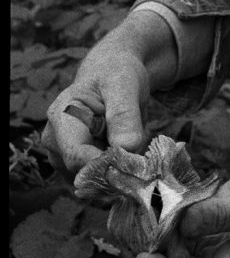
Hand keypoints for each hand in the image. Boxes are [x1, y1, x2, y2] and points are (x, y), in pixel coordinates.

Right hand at [41, 10, 176, 173]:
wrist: (115, 73)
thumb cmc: (117, 74)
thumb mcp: (124, 85)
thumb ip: (124, 114)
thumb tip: (126, 147)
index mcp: (61, 117)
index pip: (77, 155)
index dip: (106, 165)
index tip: (137, 165)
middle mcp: (56, 141)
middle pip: (84, 173)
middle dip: (116, 173)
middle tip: (146, 163)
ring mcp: (64, 157)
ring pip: (93, 183)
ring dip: (119, 177)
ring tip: (139, 154)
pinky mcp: (78, 167)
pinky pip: (98, 184)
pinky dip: (118, 178)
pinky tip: (131, 160)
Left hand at [137, 147, 229, 257]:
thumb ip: (221, 214)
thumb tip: (180, 222)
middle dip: (156, 256)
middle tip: (133, 232)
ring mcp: (218, 240)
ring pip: (180, 247)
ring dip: (160, 234)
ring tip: (139, 213)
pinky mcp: (214, 219)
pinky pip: (187, 223)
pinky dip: (172, 213)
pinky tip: (159, 197)